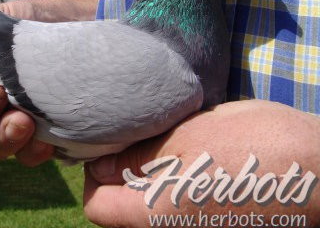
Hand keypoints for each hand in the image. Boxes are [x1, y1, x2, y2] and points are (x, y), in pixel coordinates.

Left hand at [83, 100, 319, 226]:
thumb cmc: (256, 151)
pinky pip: (178, 199)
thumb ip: (137, 157)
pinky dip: (173, 174)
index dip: (94, 172)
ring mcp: (195, 225)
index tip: (109, 141)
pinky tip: (189, 146)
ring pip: (150, 199)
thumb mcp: (186, 139)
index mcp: (155, 215)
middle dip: (121, 168)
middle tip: (136, 131)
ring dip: (149, 168)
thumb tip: (100, 165)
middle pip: (121, 205)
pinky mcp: (215, 216)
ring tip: (165, 134)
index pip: (96, 206)